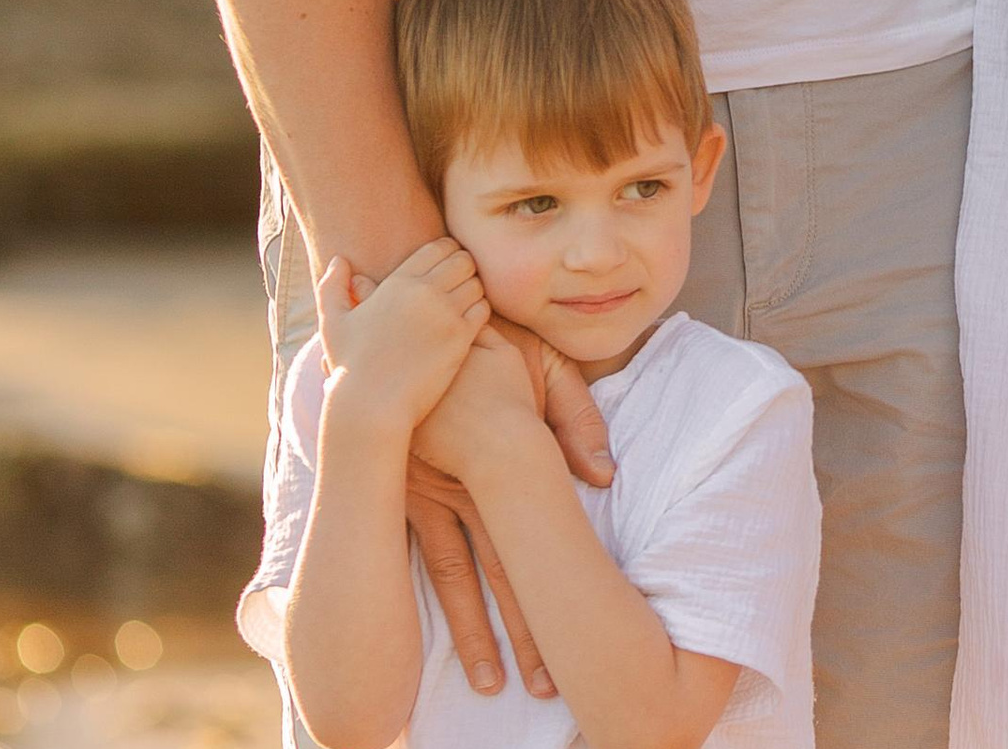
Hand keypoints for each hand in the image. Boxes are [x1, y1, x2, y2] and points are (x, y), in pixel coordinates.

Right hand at [314, 240, 485, 428]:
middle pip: (463, 260)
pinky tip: (468, 322)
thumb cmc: (350, 368)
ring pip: (476, 283)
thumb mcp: (333, 324)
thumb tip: (338, 260)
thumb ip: (332, 287)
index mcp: (398, 282)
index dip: (448, 251)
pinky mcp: (460, 338)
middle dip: (464, 267)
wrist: (371, 407)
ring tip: (464, 301)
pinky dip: (479, 310)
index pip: (439, 247)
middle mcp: (424, 292)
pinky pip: (483, 309)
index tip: (446, 265)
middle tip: (459, 282)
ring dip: (473, 289)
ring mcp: (445, 314)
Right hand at [403, 316, 613, 699]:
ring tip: (494, 688)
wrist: (414, 319)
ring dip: (476, 636)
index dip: (556, 593)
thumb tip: (607, 476)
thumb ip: (577, 415)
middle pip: (503, 574)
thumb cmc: (488, 338)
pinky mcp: (401, 496)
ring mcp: (427, 496)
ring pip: (457, 581)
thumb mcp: (543, 361)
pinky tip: (425, 645)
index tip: (579, 637)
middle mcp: (466, 488)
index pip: (538, 538)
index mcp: (506, 457)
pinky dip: (423, 602)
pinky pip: (416, 559)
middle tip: (550, 687)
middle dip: (526, 633)